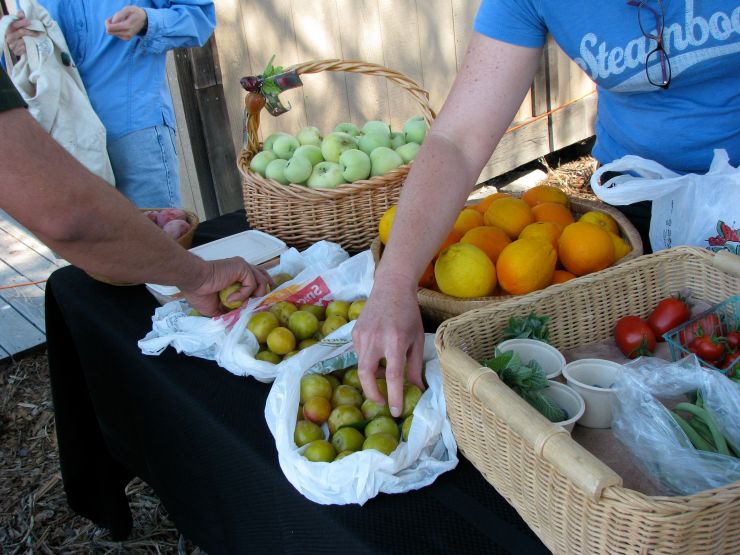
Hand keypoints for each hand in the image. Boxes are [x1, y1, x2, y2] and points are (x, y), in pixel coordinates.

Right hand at [5, 12, 38, 55]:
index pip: (14, 24)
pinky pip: (24, 48)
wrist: (16, 45)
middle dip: (30, 31)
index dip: (22, 22)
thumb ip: (19, 18)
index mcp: (8, 28)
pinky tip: (32, 44)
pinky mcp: (16, 51)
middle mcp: (8, 36)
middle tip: (38, 32)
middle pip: (21, 32)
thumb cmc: (18, 32)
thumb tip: (22, 12)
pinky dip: (30, 45)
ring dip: (32, 39)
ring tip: (37, 38)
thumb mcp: (18, 24)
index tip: (29, 22)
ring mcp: (12, 45)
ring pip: (24, 40)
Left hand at [105, 6, 146, 39]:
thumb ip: (119, 15)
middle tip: (115, 19)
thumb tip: (113, 22)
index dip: (107, 22)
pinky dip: (116, 29)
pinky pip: (115, 34)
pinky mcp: (126, 39)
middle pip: (109, 32)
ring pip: (112, 33)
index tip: (111, 17)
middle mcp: (127, 34)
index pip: (109, 28)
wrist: (144, 20)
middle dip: (109, 24)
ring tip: (120, 21)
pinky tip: (121, 25)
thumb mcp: (127, 9)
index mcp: (127, 26)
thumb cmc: (134, 13)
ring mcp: (127, 38)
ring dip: (113, 26)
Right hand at [180, 257, 272, 316]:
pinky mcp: (242, 267)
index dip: (260, 291)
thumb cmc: (199, 292)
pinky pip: (251, 284)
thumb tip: (236, 319)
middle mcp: (241, 268)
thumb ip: (228, 311)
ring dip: (255, 296)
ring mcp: (242, 267)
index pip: (256, 280)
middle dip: (266, 292)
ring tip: (241, 305)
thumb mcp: (216, 307)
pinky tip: (230, 299)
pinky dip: (243, 295)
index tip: (259, 304)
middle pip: (264, 277)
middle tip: (261, 305)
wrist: (193, 281)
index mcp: (236, 275)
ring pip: (262, 281)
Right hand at [352, 279, 425, 417]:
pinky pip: (360, 354)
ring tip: (384, 372)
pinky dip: (369, 360)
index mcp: (395, 341)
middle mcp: (376, 339)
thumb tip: (417, 389)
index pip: (393, 376)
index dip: (393, 396)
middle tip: (381, 402)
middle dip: (372, 394)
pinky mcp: (354, 332)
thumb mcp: (417, 339)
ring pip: (362, 366)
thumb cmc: (409, 314)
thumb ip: (415, 366)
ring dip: (373, 376)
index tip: (396, 411)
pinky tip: (378, 353)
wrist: (391, 287)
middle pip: (366, 375)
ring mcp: (362, 335)